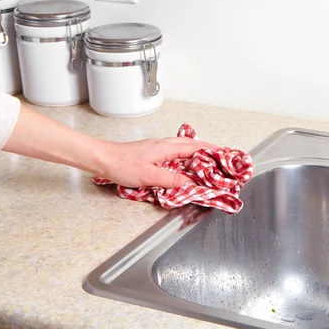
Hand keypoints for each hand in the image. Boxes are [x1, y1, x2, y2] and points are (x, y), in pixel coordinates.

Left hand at [95, 137, 219, 188]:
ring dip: (197, 152)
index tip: (225, 155)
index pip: (196, 148)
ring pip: (184, 147)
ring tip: (208, 161)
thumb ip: (174, 180)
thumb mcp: (151, 177)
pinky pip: (176, 152)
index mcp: (167, 148)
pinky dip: (186, 156)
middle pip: (193, 145)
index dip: (212, 151)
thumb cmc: (123, 165)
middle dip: (208, 150)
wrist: (103, 159)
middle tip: (221, 158)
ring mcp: (158, 148)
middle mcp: (165, 145)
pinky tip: (186, 164)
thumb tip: (193, 184)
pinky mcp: (153, 153)